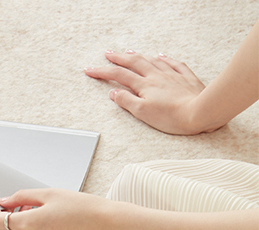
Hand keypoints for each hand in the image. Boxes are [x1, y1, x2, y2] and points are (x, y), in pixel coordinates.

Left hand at [0, 189, 116, 229]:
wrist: (108, 225)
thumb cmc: (83, 207)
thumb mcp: (50, 194)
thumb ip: (22, 197)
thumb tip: (4, 202)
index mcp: (29, 225)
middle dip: (5, 220)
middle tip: (17, 206)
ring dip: (21, 229)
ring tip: (39, 213)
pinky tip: (53, 226)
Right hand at [84, 49, 215, 134]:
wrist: (199, 111)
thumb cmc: (172, 117)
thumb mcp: (143, 113)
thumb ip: (127, 101)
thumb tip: (113, 93)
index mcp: (144, 85)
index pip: (118, 75)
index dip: (102, 72)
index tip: (90, 70)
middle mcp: (156, 75)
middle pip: (133, 62)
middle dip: (118, 58)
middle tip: (107, 54)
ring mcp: (171, 74)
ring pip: (151, 60)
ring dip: (137, 56)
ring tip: (129, 52)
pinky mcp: (184, 77)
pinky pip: (171, 63)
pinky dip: (162, 59)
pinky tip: (160, 56)